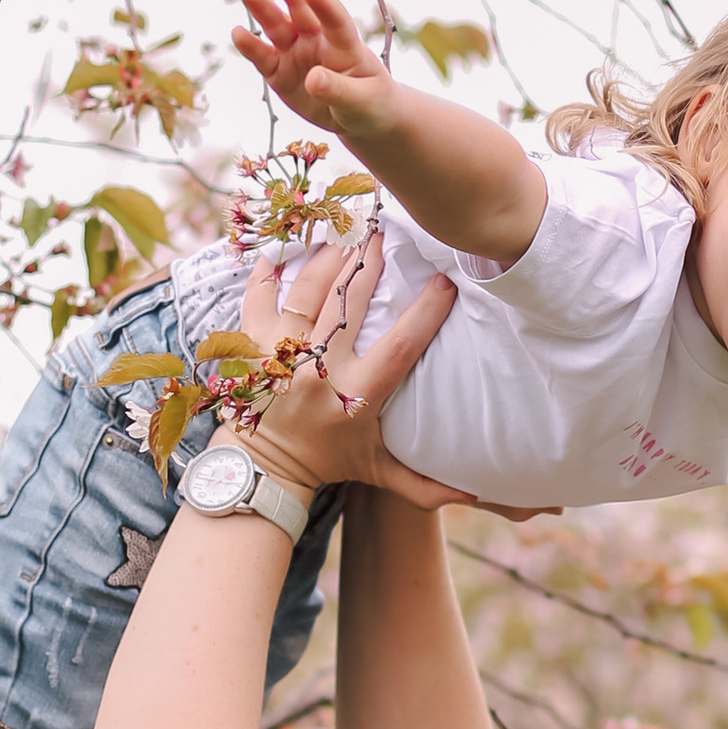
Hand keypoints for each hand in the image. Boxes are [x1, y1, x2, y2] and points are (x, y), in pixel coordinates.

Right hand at [231, 0, 396, 145]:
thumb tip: (313, 80)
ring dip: (260, 5)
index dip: (324, 4)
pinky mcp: (279, 71)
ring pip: (275, 24)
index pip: (335, 20)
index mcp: (345, 44)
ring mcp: (296, 53)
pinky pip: (262, 57)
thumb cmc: (370, 103)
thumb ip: (339, 90)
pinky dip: (250, 46)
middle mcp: (317, 40)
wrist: (358, 117)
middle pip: (300, 7)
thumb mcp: (363, 102)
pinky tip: (238, 32)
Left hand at [237, 233, 470, 511]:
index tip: (446, 282)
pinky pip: (257, 298)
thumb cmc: (329, 462)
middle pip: (348, 304)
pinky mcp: (251, 347)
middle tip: (385, 234)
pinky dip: (267, 272)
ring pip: (307, 292)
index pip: (399, 346)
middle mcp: (317, 370)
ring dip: (328, 259)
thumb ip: (426, 486)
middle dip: (369, 264)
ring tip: (346, 235)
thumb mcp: (380, 473)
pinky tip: (284, 249)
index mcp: (355, 395)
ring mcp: (280, 355)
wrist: (261, 469)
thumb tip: (476, 494)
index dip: (425, 313)